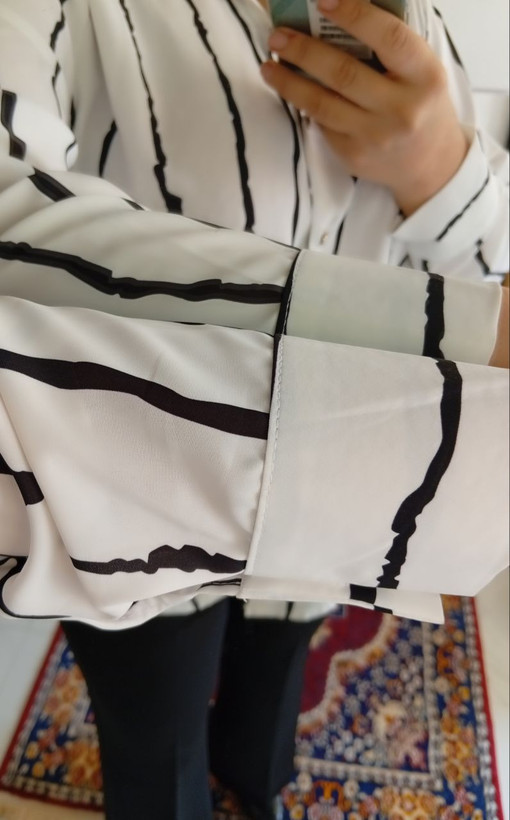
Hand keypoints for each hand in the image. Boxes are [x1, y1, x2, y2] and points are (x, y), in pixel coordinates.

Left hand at [261, 0, 468, 214]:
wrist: (431, 164)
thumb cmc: (421, 104)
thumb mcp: (421, 71)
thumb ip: (389, 46)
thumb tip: (336, 12)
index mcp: (425, 76)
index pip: (389, 38)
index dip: (354, 15)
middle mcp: (401, 109)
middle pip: (343, 73)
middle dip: (304, 51)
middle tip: (277, 36)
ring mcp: (375, 136)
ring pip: (322, 104)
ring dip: (289, 82)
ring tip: (268, 64)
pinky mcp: (354, 156)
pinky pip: (322, 124)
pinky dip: (304, 104)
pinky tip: (290, 90)